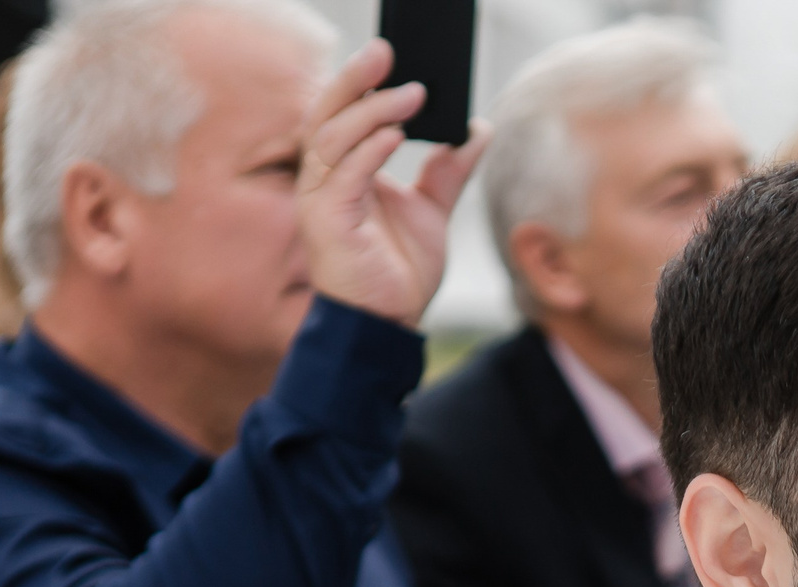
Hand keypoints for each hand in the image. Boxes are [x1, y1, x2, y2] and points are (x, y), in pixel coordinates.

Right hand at [298, 41, 490, 327]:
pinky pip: (344, 176)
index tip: (389, 56)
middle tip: (385, 51)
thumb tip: (476, 130)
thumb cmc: (399, 274)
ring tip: (411, 93)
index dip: (359, 84)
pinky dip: (368, 150)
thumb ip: (448, 170)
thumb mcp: (433, 211)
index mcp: (342, 173)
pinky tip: (394, 133)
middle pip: (327, 114)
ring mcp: (320, 201)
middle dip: (354, 80)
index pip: (341, 115)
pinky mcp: (326, 223)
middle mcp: (323, 181)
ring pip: (333, 137)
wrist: (390, 324)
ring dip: (371, 110)